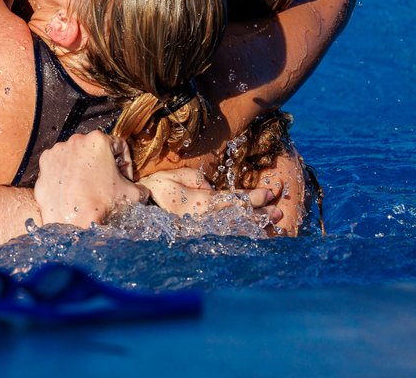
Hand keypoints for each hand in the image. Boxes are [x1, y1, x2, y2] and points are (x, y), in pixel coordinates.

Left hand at [34, 132, 147, 227]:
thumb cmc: (103, 204)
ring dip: (83, 168)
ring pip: (75, 156)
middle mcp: (75, 140)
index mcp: (98, 140)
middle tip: (107, 183)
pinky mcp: (44, 165)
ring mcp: (57, 152)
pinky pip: (59, 166)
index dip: (125, 163)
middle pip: (95, 149)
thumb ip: (141, 188)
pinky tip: (72, 191)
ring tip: (88, 188)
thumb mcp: (134, 195)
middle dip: (103, 165)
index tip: (124, 178)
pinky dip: (66, 175)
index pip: (118, 146)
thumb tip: (143, 191)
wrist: (73, 223)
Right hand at [139, 169, 282, 226]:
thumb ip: (196, 180)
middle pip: (238, 216)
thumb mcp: (173, 177)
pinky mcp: (198, 238)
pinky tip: (252, 235)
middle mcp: (205, 219)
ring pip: (234, 229)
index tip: (269, 193)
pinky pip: (223, 238)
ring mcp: (202, 231)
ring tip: (272, 223)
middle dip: (260, 213)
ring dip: (255, 225)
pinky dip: (240, 237)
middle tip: (278, 211)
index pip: (233, 199)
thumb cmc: (155, 190)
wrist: (137, 213)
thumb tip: (211, 186)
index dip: (253, 197)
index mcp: (200, 202)